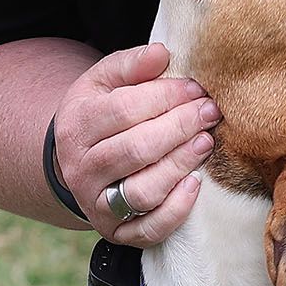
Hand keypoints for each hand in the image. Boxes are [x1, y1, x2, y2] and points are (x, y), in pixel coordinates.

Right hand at [54, 44, 217, 246]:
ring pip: (143, 191)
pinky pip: (149, 229)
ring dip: (180, 165)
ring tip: (206, 143)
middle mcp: (81, 169)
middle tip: (209, 113)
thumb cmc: (100, 114)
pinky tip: (195, 183)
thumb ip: (131, 65)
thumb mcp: (104, 82)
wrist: (76, 161)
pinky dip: (176, 210)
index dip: (165, 98)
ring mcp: (97, 204)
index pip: (123, 111)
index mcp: (76, 126)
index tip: (196, 89)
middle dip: (179, 128)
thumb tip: (161, 53)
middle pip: (136, 150)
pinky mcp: (116, 232)